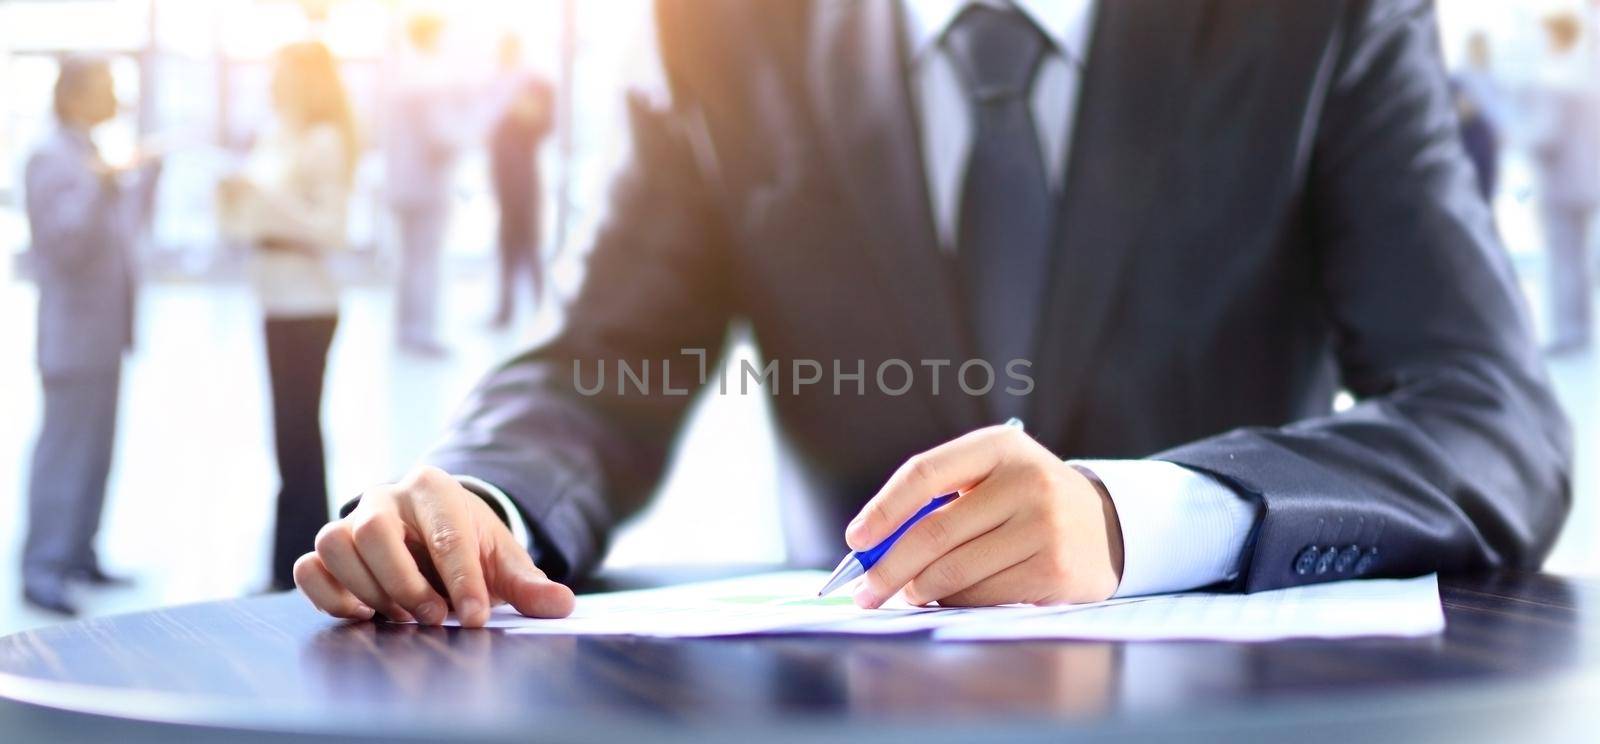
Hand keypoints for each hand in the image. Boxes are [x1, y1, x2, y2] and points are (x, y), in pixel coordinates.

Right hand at [294, 466, 575, 626]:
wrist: (435, 533)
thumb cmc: (470, 545)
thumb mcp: (503, 559)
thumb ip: (529, 584)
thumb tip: (562, 605)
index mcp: (435, 488)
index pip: (445, 533)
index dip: (462, 580)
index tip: (476, 617)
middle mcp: (385, 496)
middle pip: (374, 530)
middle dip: (405, 582)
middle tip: (433, 617)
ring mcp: (350, 519)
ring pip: (336, 543)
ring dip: (366, 588)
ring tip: (400, 616)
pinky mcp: (328, 548)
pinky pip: (310, 566)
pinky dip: (329, 594)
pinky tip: (362, 614)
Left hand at [846, 425, 1123, 607]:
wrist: (1105, 525)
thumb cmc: (1024, 501)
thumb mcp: (990, 477)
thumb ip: (937, 500)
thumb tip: (873, 547)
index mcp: (999, 446)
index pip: (925, 473)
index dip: (883, 509)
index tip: (856, 539)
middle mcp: (1026, 481)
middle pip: (933, 531)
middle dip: (888, 567)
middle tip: (866, 591)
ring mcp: (1044, 527)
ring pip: (954, 570)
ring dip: (918, 589)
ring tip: (907, 593)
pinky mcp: (1055, 570)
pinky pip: (982, 595)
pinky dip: (955, 601)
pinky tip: (951, 596)